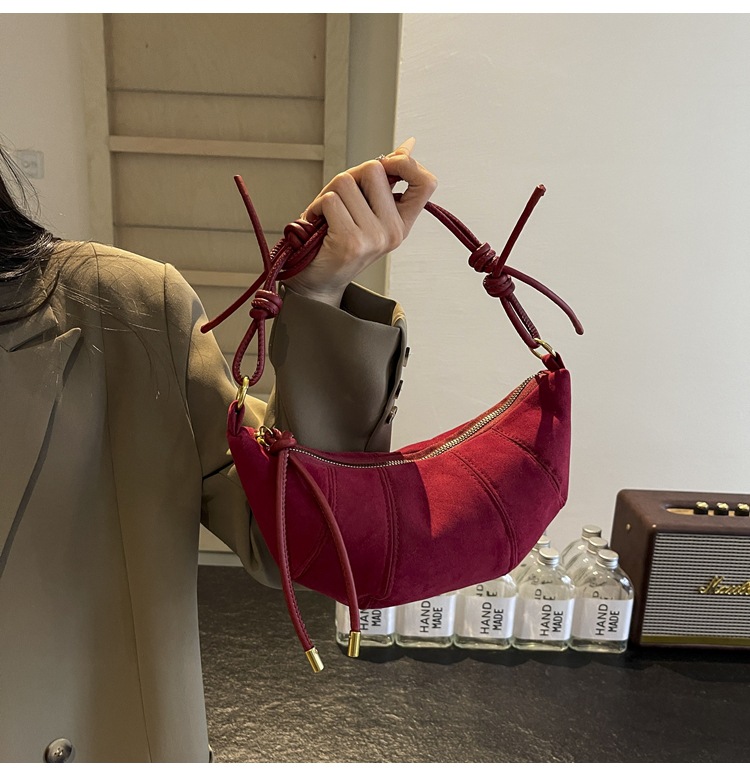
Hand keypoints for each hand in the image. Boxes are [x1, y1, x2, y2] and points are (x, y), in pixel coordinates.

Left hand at [283, 137, 437, 306]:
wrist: (317, 282)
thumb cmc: (337, 240)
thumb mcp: (366, 208)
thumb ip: (386, 178)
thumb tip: (408, 145)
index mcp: (402, 223)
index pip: (426, 182)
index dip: (406, 163)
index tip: (387, 165)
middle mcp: (393, 232)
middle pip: (374, 168)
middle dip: (349, 178)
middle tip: (340, 203)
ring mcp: (374, 238)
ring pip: (346, 182)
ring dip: (328, 195)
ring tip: (327, 217)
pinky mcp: (351, 242)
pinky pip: (331, 200)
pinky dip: (316, 208)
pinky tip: (318, 225)